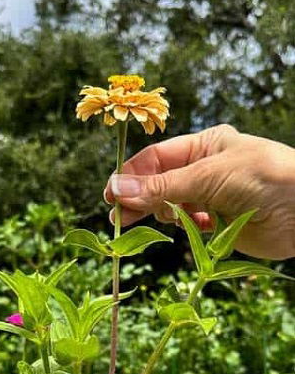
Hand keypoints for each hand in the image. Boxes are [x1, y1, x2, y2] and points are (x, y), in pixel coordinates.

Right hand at [104, 124, 294, 258]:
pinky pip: (190, 225)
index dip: (132, 175)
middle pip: (159, 183)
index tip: (111, 193)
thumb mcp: (207, 176)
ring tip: (159, 221)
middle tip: (118, 218)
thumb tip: (117, 188)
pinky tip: (193, 227)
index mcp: (204, 146)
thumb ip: (161, 186)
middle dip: (140, 198)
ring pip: (172, 206)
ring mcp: (213, 197)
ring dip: (163, 214)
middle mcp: (206, 169)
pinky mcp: (220, 223)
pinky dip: (185, 228)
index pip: (157, 158)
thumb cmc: (262, 177)